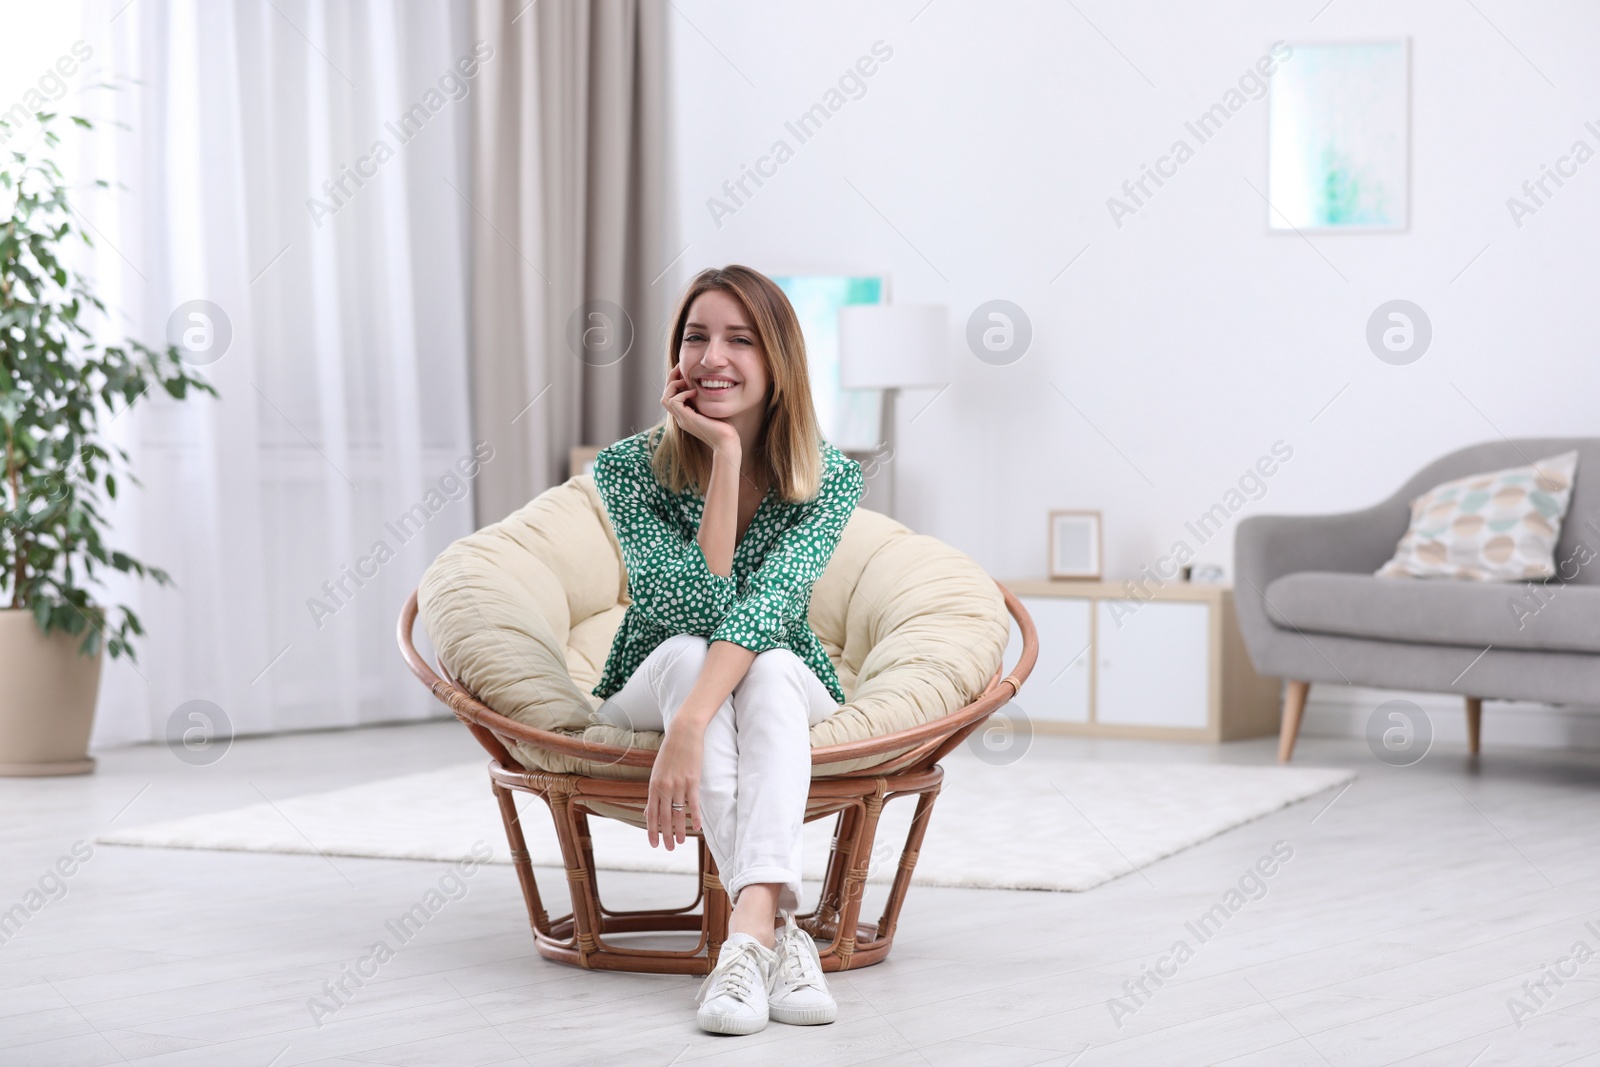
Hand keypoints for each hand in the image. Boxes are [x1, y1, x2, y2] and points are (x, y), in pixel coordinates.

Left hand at [646, 719, 703, 849]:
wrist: (683, 733)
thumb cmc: (670, 752)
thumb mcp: (657, 772)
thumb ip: (654, 793)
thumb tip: (648, 811)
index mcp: (653, 786)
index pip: (651, 814)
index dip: (652, 830)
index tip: (654, 844)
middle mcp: (664, 787)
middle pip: (665, 817)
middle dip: (666, 835)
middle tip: (668, 848)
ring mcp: (679, 784)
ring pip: (678, 813)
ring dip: (679, 830)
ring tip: (680, 842)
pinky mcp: (693, 780)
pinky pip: (693, 803)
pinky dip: (695, 817)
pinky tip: (697, 828)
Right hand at [663, 362, 739, 456]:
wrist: (727, 442)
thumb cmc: (725, 427)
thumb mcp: (713, 409)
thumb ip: (706, 400)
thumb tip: (708, 383)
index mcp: (686, 416)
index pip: (672, 397)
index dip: (675, 383)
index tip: (685, 371)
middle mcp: (681, 418)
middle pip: (665, 397)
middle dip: (671, 380)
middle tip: (681, 369)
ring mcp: (683, 420)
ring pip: (665, 399)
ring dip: (674, 386)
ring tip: (687, 380)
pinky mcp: (687, 420)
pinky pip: (674, 401)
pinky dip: (682, 393)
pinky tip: (695, 391)